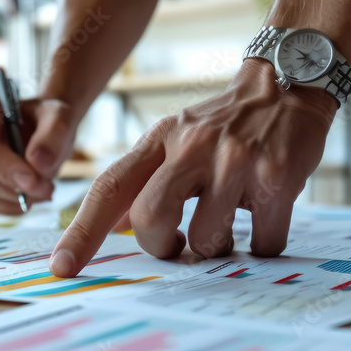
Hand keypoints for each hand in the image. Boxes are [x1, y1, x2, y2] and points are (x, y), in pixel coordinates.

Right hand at [0, 96, 76, 214]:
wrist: (41, 130)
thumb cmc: (45, 119)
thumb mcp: (59, 117)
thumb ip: (54, 135)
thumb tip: (38, 163)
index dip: (4, 168)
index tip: (33, 181)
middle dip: (15, 189)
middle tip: (46, 188)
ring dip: (13, 200)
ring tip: (40, 190)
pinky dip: (8, 206)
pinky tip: (27, 196)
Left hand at [49, 59, 337, 276]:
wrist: (288, 83)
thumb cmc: (224, 125)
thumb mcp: (174, 140)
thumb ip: (142, 181)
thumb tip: (109, 226)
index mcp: (159, 141)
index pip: (109, 188)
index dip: (82, 232)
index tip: (62, 267)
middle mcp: (192, 147)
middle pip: (149, 218)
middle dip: (161, 247)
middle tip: (179, 244)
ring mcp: (235, 161)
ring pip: (207, 239)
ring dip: (217, 247)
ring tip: (228, 224)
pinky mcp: (276, 177)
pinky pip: (260, 242)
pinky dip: (262, 244)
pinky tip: (265, 218)